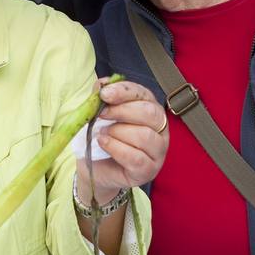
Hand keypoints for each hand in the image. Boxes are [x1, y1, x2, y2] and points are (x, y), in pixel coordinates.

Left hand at [83, 78, 168, 202]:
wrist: (95, 167)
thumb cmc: (102, 137)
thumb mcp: (99, 115)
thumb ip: (101, 98)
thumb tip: (101, 84)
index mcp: (150, 109)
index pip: (144, 94)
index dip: (124, 91)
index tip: (104, 94)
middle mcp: (160, 129)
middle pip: (150, 113)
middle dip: (122, 111)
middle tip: (101, 114)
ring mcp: (158, 151)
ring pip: (145, 136)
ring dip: (118, 132)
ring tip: (102, 133)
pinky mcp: (149, 170)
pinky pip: (137, 158)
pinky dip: (116, 148)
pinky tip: (103, 143)